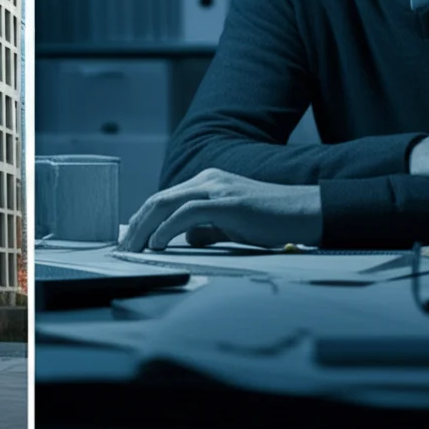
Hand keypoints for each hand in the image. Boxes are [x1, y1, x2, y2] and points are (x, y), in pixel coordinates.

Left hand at [118, 168, 322, 251]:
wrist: (306, 211)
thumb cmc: (272, 220)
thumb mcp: (231, 224)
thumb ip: (207, 229)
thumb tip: (186, 239)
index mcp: (206, 183)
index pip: (163, 200)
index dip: (142, 220)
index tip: (129, 242)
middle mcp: (207, 180)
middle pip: (157, 200)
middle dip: (135, 225)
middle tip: (121, 248)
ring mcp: (216, 188)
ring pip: (166, 203)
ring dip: (144, 228)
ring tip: (132, 249)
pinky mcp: (228, 202)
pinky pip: (187, 212)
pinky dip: (167, 228)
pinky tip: (157, 243)